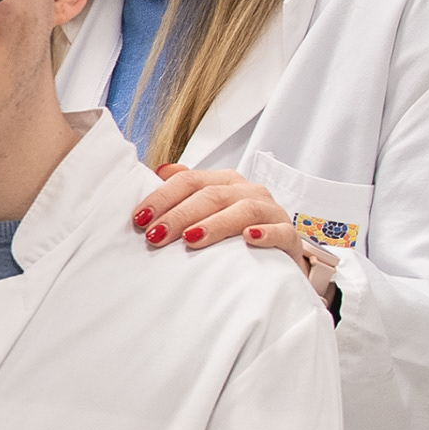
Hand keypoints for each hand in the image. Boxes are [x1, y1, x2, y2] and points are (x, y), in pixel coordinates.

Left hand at [139, 169, 337, 306]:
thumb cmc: (234, 234)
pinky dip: (265, 233)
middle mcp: (247, 191)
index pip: (189, 180)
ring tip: (191, 240)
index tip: (139, 219)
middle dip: (180, 215)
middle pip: (211, 195)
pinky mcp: (289, 236)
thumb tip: (160, 170)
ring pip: (243, 209)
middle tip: (155, 236)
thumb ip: (185, 192)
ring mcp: (271, 211)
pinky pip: (280, 231)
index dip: (162, 197)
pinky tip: (249, 239)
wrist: (277, 259)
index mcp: (224, 182)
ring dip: (214, 224)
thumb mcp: (207, 212)